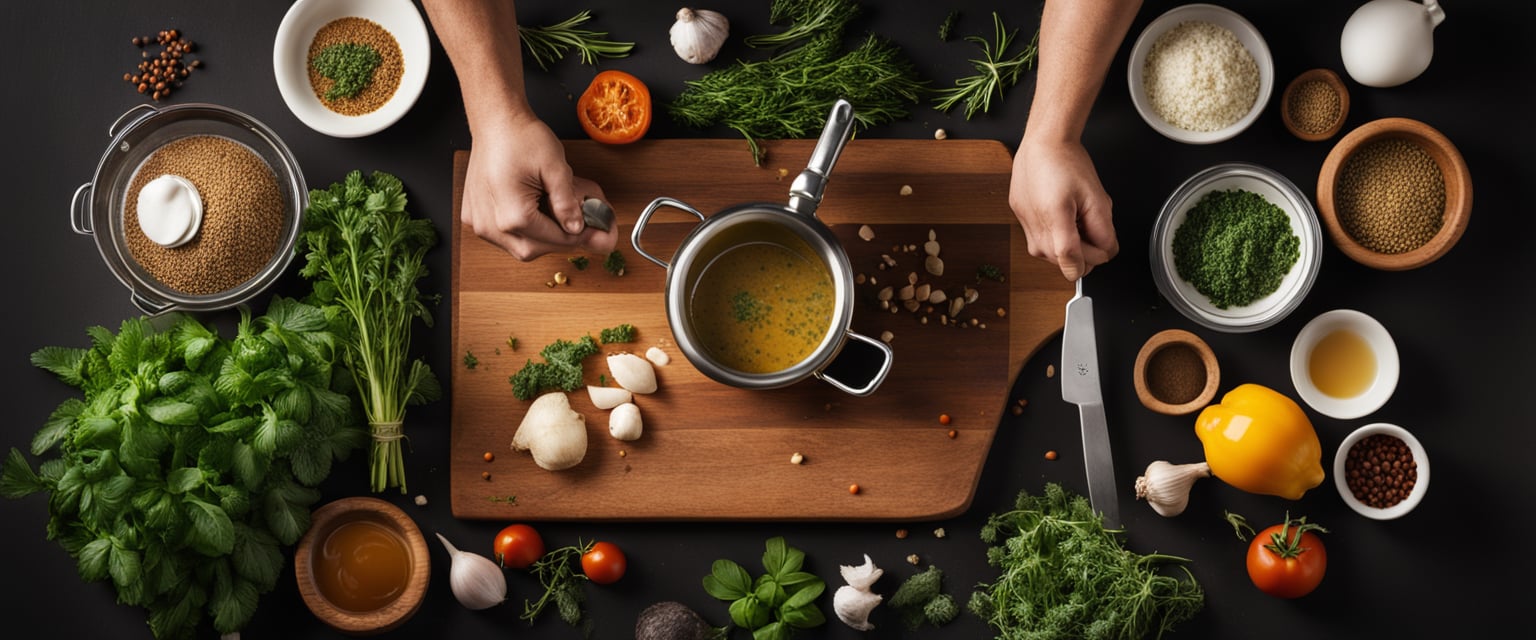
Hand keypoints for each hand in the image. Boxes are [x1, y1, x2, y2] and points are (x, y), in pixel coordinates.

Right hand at [461, 114, 617, 259]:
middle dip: (558, 239)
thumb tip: (577, 227)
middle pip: (533, 250)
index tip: (595, 231)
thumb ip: (568, 202)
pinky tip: (534, 210)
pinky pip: (502, 235)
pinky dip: (522, 229)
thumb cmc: (520, 136)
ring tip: (556, 213)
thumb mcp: (555, 167)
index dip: (579, 236)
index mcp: (512, 215)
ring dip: (540, 236)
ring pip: (517, 246)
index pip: (555, 240)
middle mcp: (490, 224)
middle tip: (578, 223)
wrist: (495, 120)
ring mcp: (478, 222)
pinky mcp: (474, 216)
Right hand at [1009, 136, 1118, 280]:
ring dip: (1071, 242)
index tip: (1102, 245)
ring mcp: (1025, 229)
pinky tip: (1061, 211)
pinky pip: (1045, 242)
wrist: (1043, 143)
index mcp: (1054, 221)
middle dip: (1085, 248)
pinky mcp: (1021, 223)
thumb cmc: (1067, 162)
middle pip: (1066, 264)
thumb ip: (1104, 231)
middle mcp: (1035, 231)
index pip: (1073, 267)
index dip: (1095, 258)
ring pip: (1055, 257)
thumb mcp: (1097, 197)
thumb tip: (1106, 253)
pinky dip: (1057, 233)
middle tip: (1088, 219)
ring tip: (1073, 214)